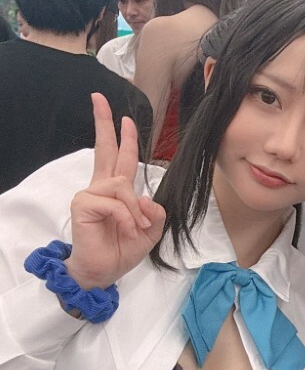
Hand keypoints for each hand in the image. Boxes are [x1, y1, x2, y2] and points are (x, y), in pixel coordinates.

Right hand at [63, 94, 166, 289]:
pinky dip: (127, 218)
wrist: (105, 271)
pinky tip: (127, 230)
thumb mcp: (151, 229)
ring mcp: (90, 194)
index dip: (122, 136)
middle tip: (99, 98)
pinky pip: (115, 202)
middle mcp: (101, 187)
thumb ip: (155, 211)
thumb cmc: (123, 248)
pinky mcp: (83, 204)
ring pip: (122, 185)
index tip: (123, 116)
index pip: (119, 157)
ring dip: (135, 210)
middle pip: (104, 148)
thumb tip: (145, 197)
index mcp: (116, 189)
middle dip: (103, 122)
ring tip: (136, 228)